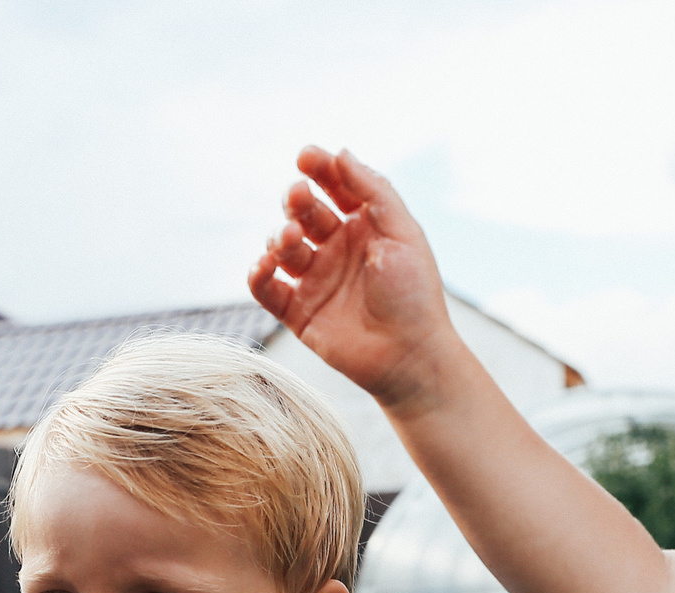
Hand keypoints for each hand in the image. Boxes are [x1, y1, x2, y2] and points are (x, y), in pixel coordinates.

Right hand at [249, 147, 457, 408]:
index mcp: (365, 227)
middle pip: (304, 211)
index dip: (319, 168)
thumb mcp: (402, 232)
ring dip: (280, 235)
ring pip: (282, 246)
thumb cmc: (414, 295)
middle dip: (296, 199)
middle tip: (298, 196)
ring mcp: (316, 280)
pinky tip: (267, 265)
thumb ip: (373, 190)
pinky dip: (259, 273)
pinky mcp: (299, 313)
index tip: (305, 157)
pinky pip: (267, 288)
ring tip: (292, 239)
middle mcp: (337, 249)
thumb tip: (341, 153)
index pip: (335, 187)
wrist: (410, 357)